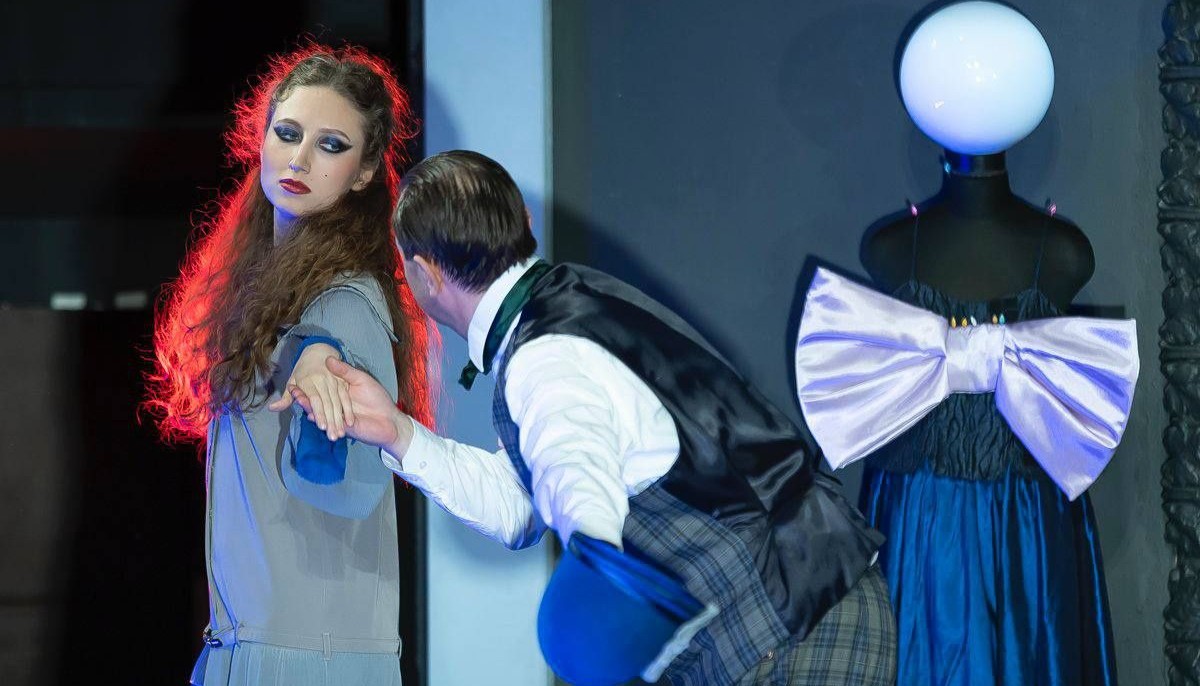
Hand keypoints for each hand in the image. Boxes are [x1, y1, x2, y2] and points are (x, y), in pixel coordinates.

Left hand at [267, 343, 350, 440]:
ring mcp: (334, 381)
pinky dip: (348, 410)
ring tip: (341, 434)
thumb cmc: (303, 370)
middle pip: (328, 403)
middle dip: (331, 421)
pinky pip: (346, 397)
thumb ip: (285, 398)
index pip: (315, 399)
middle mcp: (322, 381)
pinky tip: (350, 422)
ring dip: (340, 419)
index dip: (319, 413)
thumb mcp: (292, 380)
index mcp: (308, 381)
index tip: (322, 427)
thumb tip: (272, 408)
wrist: (318, 351)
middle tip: (333, 437)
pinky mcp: (343, 381)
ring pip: (338, 402)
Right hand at [282, 357, 414, 455]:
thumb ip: (345, 372)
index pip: (322, 388)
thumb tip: (329, 359)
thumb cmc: (377, 397)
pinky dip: (321, 418)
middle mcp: (337, 405)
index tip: (297, 378)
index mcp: (340, 393)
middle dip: (305, 395)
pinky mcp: (343, 427)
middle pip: (318, 401)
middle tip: (292, 389)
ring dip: (310, 407)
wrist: (390, 419)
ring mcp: (339, 417)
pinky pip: (329, 422)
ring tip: (299, 401)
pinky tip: (310, 415)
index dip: (309, 384)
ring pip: (321, 412)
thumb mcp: (361, 379)